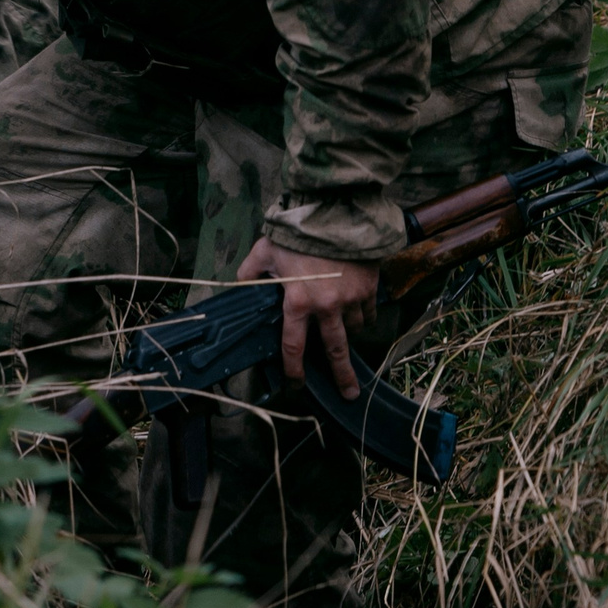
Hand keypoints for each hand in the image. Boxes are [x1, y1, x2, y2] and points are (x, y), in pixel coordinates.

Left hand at [236, 237, 378, 399]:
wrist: (335, 212)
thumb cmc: (297, 234)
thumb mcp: (265, 251)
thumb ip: (251, 271)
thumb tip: (239, 284)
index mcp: (298, 302)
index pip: (293, 346)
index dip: (294, 369)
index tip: (296, 384)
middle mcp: (326, 307)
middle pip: (335, 350)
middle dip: (342, 376)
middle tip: (349, 394)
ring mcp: (351, 299)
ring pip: (354, 329)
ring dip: (350, 334)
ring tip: (347, 335)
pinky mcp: (368, 287)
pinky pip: (368, 311)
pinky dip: (364, 315)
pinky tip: (359, 313)